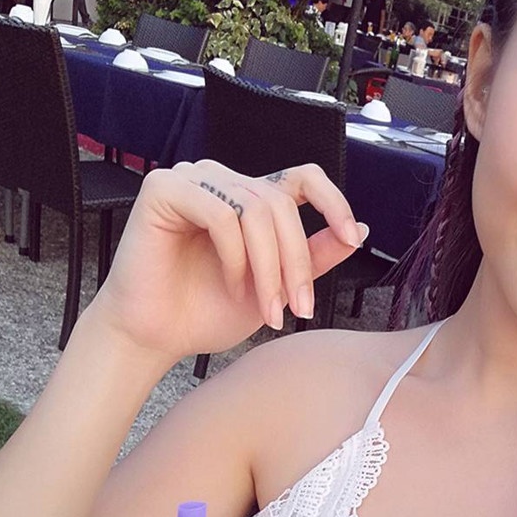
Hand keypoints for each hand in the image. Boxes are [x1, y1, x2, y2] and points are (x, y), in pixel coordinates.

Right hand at [91, 161, 367, 359]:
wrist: (155, 337)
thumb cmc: (207, 312)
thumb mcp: (277, 287)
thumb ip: (314, 258)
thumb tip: (361, 231)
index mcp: (251, 199)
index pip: (303, 178)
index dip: (333, 201)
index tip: (350, 236)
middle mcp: (223, 182)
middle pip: (282, 204)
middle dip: (296, 263)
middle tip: (297, 309)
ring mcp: (193, 180)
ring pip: (256, 209)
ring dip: (269, 268)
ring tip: (266, 309)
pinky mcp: (163, 189)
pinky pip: (221, 214)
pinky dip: (234, 256)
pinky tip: (231, 284)